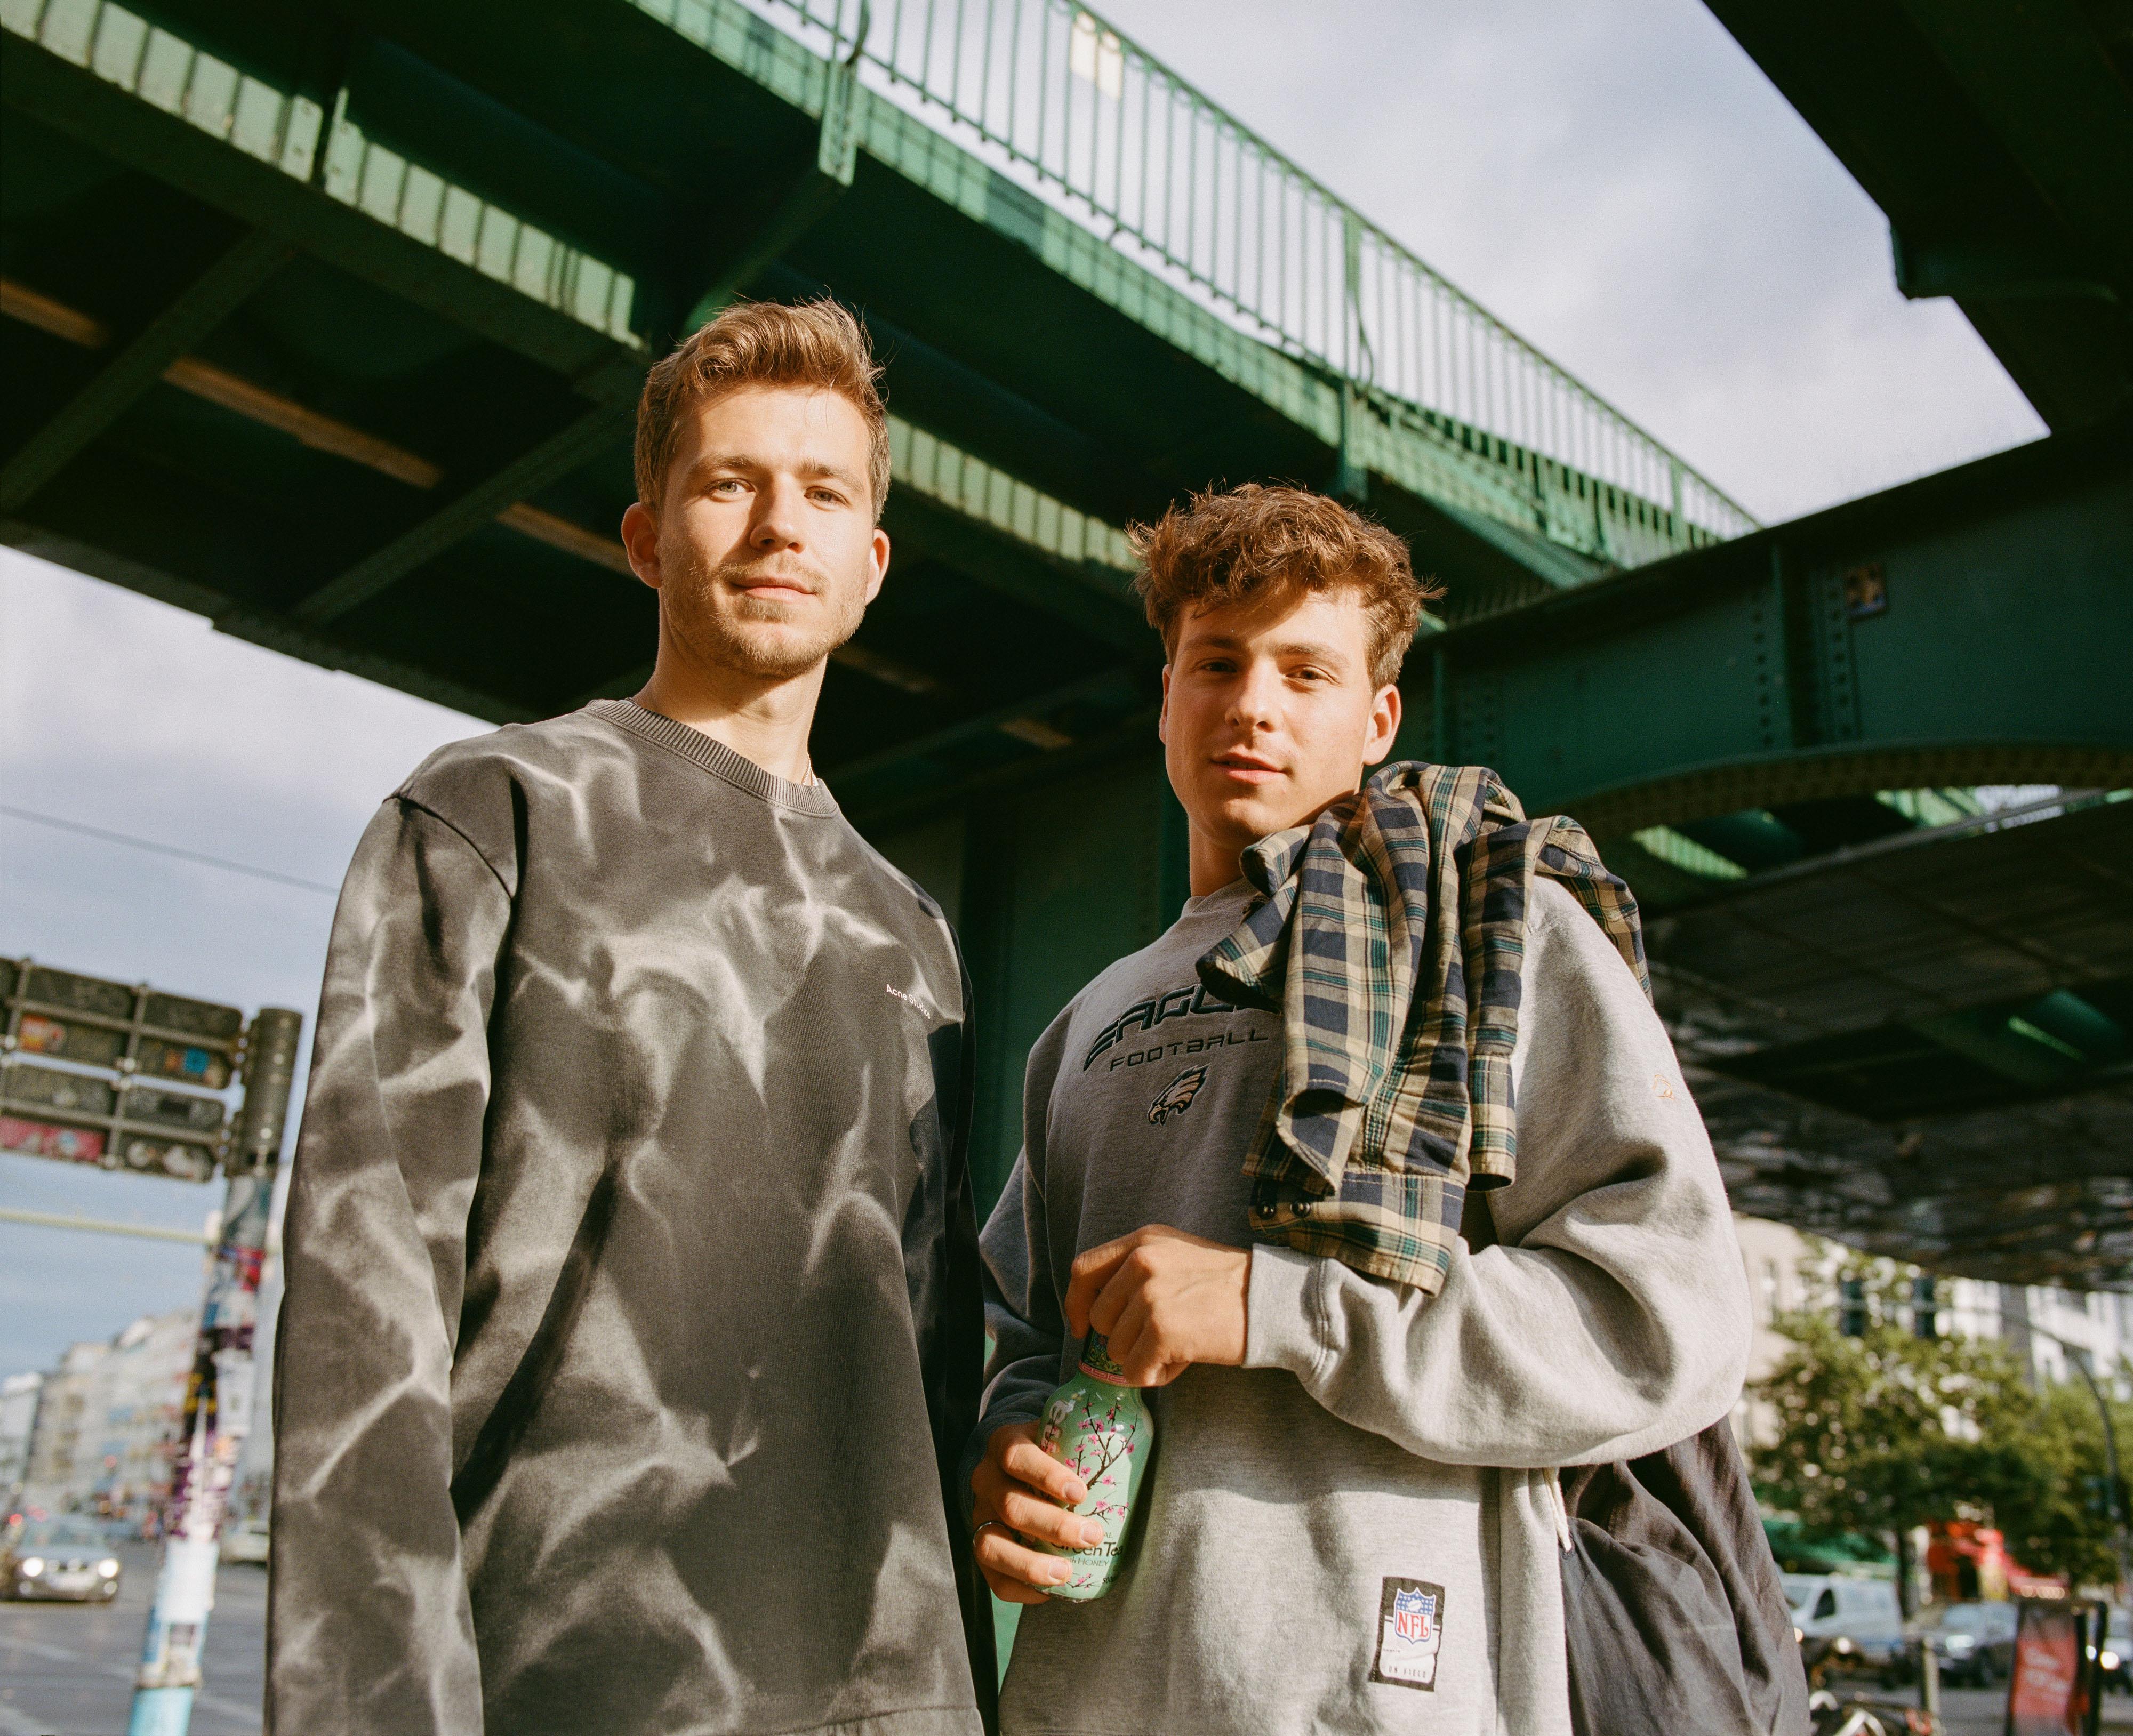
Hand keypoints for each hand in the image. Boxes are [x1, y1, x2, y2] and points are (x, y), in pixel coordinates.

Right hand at [969, 1420, 1104, 1603]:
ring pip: (990, 1544)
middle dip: (1053, 1526)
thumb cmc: (1056, 1451)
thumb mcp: (1064, 1432)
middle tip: (1092, 1535)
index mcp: (1006, 1444)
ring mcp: (980, 1515)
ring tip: (1066, 1573)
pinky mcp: (981, 1547)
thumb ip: (1091, 1433)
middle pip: (1010, 1505)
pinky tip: (1049, 1591)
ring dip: (1030, 1563)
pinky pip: (991, 1576)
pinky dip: (1019, 1588)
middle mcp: (986, 1479)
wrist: (1018, 1464)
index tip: (1081, 1492)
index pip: (1016, 1456)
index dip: (1046, 1475)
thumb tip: (1142, 1431)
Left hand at [1064, 1225, 1249, 1385]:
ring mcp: (1150, 1295)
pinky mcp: (1163, 1329)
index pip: (1083, 1269)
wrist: (1272, 1301)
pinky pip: (1135, 1371)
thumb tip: (1098, 1314)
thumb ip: (1137, 1272)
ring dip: (1143, 1358)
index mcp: (1143, 1241)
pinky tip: (1184, 1361)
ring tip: (1179, 1347)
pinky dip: (1156, 1376)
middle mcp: (1142, 1262)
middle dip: (1123, 1339)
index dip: (1076, 1304)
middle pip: (1099, 1318)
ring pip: (1116, 1349)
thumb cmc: (1227, 1287)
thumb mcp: (1176, 1257)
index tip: (1082, 1328)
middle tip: (1159, 1340)